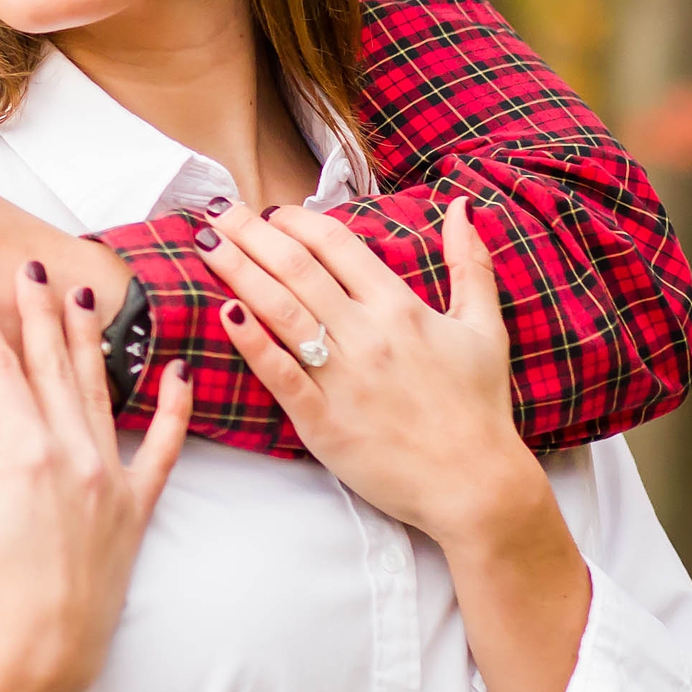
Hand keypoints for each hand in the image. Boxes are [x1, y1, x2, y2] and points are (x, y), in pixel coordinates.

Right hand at [0, 264, 189, 691]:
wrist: (48, 654)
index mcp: (25, 452)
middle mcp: (73, 453)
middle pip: (51, 365)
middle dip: (38, 311)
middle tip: (30, 266)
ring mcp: (111, 475)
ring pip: (100, 390)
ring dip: (90, 339)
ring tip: (85, 293)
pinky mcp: (138, 505)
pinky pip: (165, 448)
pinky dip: (174, 408)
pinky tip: (177, 370)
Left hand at [199, 196, 544, 550]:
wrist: (476, 486)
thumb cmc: (480, 409)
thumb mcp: (485, 328)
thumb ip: (470, 264)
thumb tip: (463, 205)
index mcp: (400, 308)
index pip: (337, 245)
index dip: (297, 220)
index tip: (271, 211)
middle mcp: (367, 335)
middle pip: (298, 269)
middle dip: (252, 234)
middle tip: (220, 212)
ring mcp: (343, 378)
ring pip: (281, 311)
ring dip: (239, 271)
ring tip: (206, 243)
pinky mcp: (323, 422)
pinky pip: (280, 375)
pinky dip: (251, 343)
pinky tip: (224, 313)